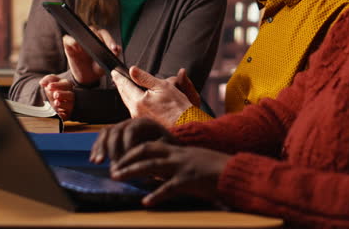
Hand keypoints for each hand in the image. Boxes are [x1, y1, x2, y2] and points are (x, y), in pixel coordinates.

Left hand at [39, 75, 73, 119]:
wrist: (52, 100)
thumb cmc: (53, 89)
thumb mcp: (51, 82)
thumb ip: (48, 80)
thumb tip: (42, 83)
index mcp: (66, 86)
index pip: (65, 84)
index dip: (57, 85)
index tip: (49, 86)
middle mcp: (69, 95)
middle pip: (70, 95)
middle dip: (63, 95)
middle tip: (55, 95)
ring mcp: (68, 105)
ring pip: (69, 105)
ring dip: (63, 104)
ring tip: (56, 103)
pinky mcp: (66, 114)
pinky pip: (66, 115)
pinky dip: (63, 115)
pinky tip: (59, 114)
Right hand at [62, 27, 119, 85]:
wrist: (87, 77)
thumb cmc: (98, 67)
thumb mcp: (107, 64)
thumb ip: (114, 56)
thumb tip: (118, 48)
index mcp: (100, 39)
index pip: (104, 34)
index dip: (110, 40)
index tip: (113, 49)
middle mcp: (89, 37)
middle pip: (92, 30)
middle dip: (98, 38)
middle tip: (102, 48)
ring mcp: (79, 41)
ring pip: (80, 32)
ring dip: (84, 38)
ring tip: (89, 47)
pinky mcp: (69, 46)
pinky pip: (68, 39)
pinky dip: (72, 42)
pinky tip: (78, 49)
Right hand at [90, 117, 178, 164]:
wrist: (165, 148)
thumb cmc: (167, 149)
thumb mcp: (164, 148)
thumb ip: (152, 152)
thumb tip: (138, 162)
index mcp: (144, 123)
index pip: (131, 130)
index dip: (126, 145)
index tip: (125, 160)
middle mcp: (130, 122)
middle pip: (116, 131)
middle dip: (112, 149)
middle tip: (113, 165)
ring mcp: (121, 127)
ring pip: (106, 133)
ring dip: (100, 148)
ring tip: (98, 162)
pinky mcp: (115, 136)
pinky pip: (102, 138)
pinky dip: (97, 148)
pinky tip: (94, 161)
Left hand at [110, 142, 230, 205]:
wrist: (234, 171)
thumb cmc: (216, 169)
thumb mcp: (193, 163)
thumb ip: (177, 166)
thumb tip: (159, 175)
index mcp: (178, 151)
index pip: (150, 145)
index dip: (132, 151)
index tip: (119, 159)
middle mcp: (178, 155)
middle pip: (146, 151)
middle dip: (127, 159)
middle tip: (113, 169)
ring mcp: (183, 166)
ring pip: (151, 165)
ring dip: (132, 171)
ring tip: (117, 177)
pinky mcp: (190, 180)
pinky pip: (169, 187)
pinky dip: (156, 195)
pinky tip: (146, 202)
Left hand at [112, 66, 198, 126]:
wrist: (186, 125)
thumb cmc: (178, 107)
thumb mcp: (163, 86)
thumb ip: (145, 78)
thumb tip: (132, 70)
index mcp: (138, 101)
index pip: (125, 86)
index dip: (119, 78)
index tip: (114, 72)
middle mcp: (135, 112)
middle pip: (124, 96)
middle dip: (121, 86)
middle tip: (117, 78)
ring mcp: (139, 119)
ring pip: (129, 104)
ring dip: (126, 94)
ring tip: (125, 87)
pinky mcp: (144, 124)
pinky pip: (135, 110)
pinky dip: (133, 103)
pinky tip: (136, 100)